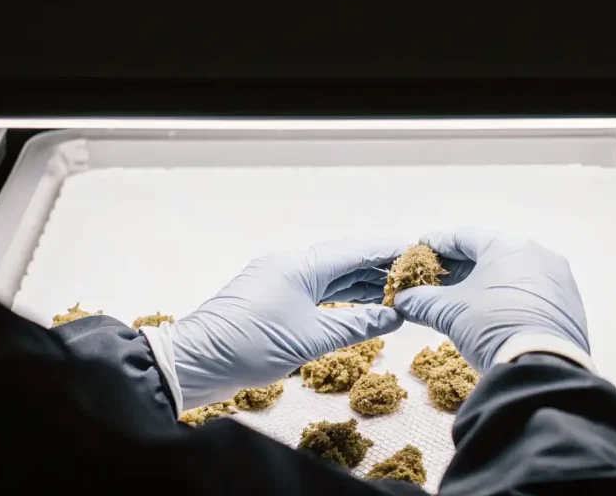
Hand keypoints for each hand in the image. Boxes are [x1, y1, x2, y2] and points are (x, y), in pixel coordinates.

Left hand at [159, 238, 404, 408]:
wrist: (195, 363)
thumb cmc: (250, 346)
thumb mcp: (312, 338)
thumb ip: (358, 325)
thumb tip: (395, 316)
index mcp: (301, 265)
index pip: (356, 252)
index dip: (389, 252)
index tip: (420, 252)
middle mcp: (291, 266)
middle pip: (345, 262)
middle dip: (379, 270)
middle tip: (416, 277)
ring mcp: (280, 283)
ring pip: (330, 279)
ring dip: (361, 287)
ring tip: (396, 293)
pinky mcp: (273, 302)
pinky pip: (316, 294)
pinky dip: (340, 300)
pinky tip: (360, 309)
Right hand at [393, 228, 592, 373]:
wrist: (542, 367)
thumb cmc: (492, 327)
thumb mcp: (450, 312)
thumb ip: (423, 301)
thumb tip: (402, 301)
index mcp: (508, 245)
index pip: (464, 237)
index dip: (438, 244)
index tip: (421, 249)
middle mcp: (538, 254)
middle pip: (489, 254)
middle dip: (460, 267)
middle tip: (437, 279)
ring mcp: (558, 280)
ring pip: (512, 274)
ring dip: (486, 284)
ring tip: (463, 300)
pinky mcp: (569, 305)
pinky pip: (531, 294)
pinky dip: (508, 299)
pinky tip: (493, 315)